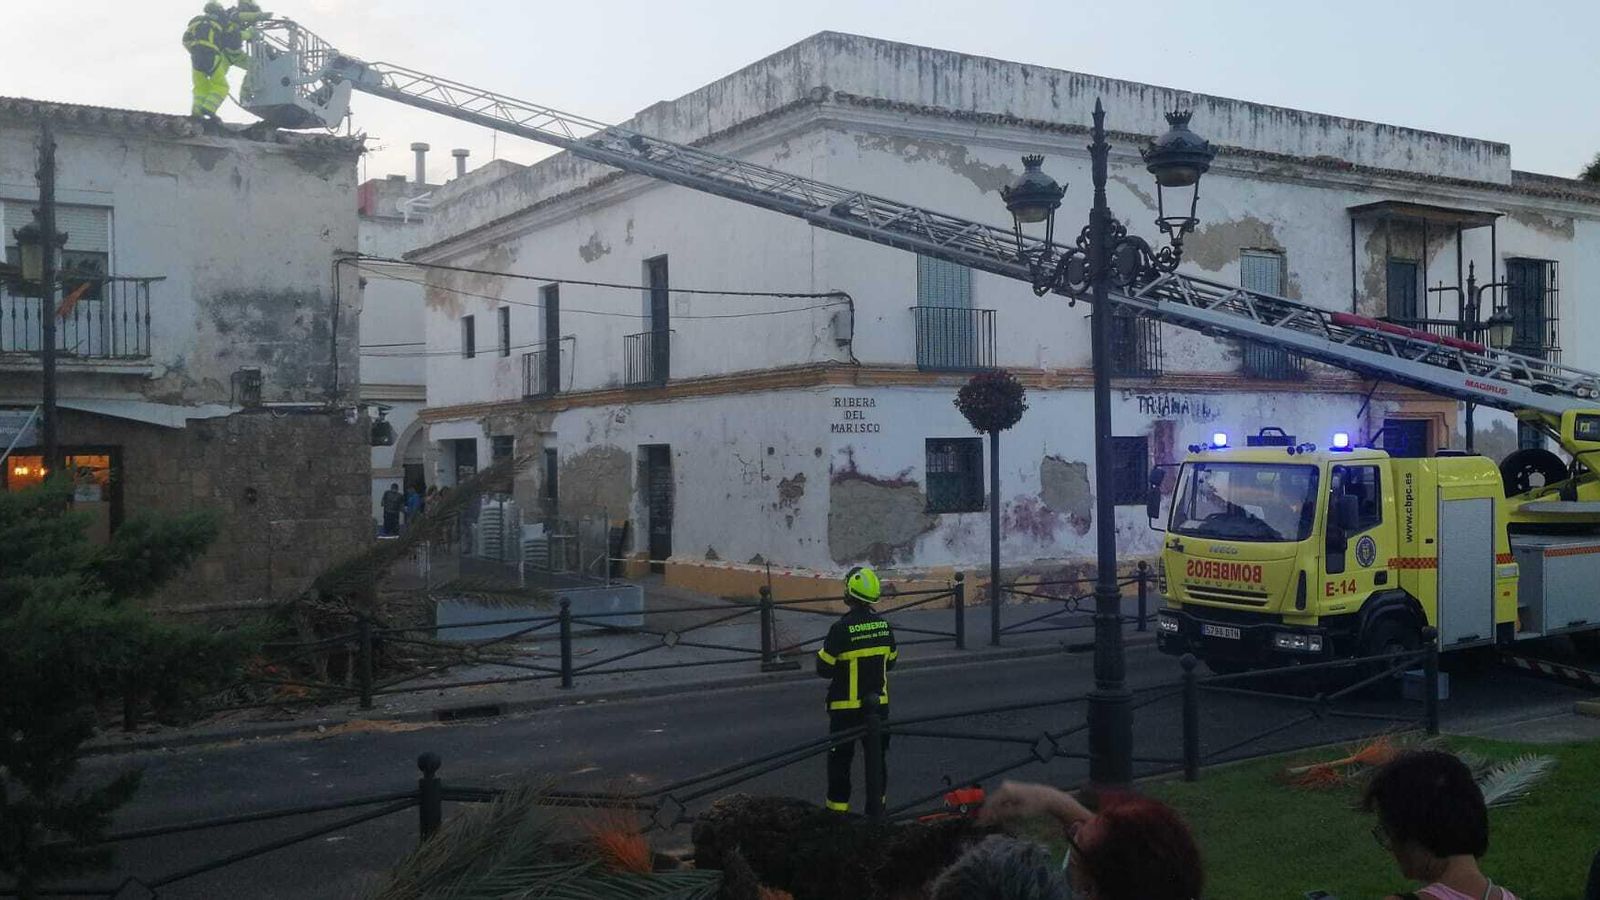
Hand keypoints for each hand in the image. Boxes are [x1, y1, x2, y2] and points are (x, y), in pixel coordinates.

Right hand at [977, 780, 1091, 826]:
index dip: (983, 815)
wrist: (1048, 797)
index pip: (990, 804)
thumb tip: (988, 817)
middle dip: (988, 814)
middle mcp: (1005, 786)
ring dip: (994, 812)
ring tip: (991, 822)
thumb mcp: (1019, 813)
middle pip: (991, 802)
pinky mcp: (1011, 789)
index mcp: (1005, 790)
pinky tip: (1000, 816)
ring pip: (996, 801)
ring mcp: (1007, 786)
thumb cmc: (1035, 805)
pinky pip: (1001, 799)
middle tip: (982, 825)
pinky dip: (1000, 808)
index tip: (978, 824)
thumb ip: (1002, 814)